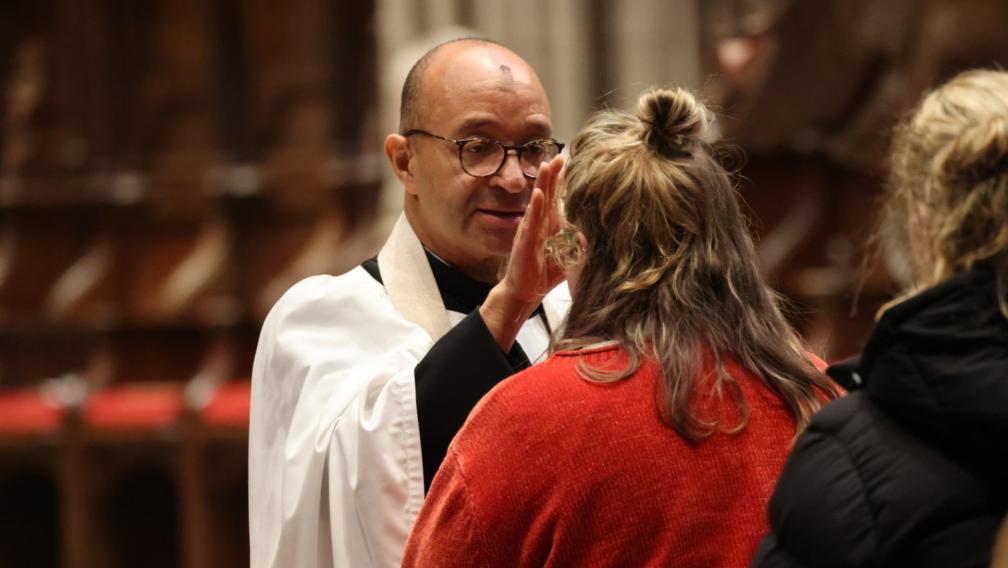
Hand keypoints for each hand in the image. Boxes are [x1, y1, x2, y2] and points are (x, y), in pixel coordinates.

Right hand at [480, 155, 564, 350]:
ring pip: (538, 202)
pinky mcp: (525, 241)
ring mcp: (531, 231)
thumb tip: (591, 235)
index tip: (569, 164)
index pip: (556, 199)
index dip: (561, 182)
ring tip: (546, 165)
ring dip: (543, 183)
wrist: (525, 292)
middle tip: (560, 156)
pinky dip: (535, 207)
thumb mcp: (568, 258)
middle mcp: (539, 225)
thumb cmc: (543, 276)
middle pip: (547, 194)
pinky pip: (531, 221)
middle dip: (553, 175)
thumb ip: (580, 247)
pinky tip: (539, 193)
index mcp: (550, 227)